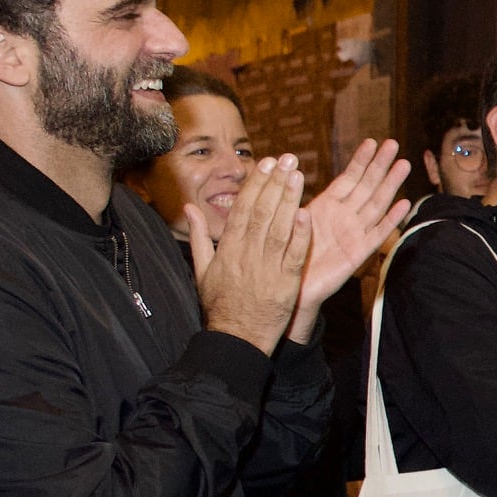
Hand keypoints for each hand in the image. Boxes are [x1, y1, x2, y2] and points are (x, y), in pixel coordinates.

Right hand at [193, 153, 312, 348]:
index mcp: (227, 249)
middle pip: (261, 212)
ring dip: (289, 200)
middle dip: (274, 183)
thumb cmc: (220, 305)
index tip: (266, 164)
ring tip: (298, 175)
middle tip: (287, 159)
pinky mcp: (285, 284)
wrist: (236, 338)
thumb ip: (198, 236)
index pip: (242, 208)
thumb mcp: (201, 270)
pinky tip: (307, 214)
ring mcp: (266, 268)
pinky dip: (300, 236)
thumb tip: (189, 208)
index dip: (255, 184)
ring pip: (278, 228)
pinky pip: (293, 256)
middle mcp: (246, 254)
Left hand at [289, 139, 412, 342]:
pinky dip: (390, 220)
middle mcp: (344, 217)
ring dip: (391, 185)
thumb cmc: (287, 253)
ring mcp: (354, 234)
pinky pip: (377, 234)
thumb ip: (293, 199)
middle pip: (367, 186)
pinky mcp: (359, 253)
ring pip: (376, 204)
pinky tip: (404, 204)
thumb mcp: (287, 219)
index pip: (348, 178)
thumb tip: (289, 172)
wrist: (290, 287)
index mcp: (327, 207)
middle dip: (380, 165)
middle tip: (394, 143)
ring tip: (403, 165)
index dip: (360, 160)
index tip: (371, 141)